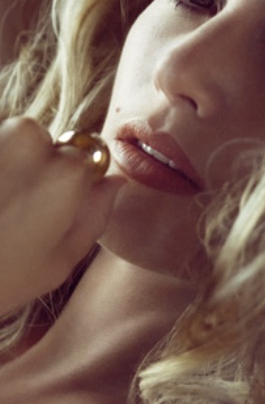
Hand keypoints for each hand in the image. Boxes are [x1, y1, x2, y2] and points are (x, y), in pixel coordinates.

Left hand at [0, 117, 122, 313]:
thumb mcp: (57, 264)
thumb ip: (96, 217)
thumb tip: (114, 183)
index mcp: (65, 172)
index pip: (87, 158)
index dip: (71, 184)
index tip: (48, 210)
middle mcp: (30, 139)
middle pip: (46, 144)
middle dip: (34, 168)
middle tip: (9, 212)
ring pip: (11, 139)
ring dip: (3, 165)